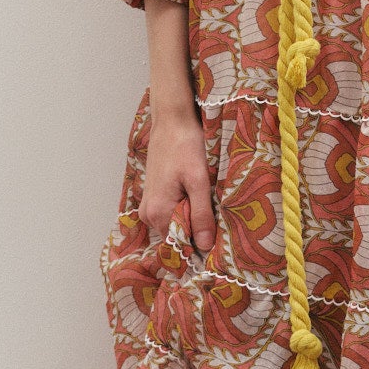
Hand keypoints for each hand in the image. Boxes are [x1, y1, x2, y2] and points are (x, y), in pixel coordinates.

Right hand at [140, 103, 215, 252]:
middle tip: (218, 215)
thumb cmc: (186, 147)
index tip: (219, 236)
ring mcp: (149, 206)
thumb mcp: (199, 181)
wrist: (172, 122)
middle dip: (198, 228)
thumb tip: (204, 246)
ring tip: (208, 201)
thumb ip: (201, 214)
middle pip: (178, 234)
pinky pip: (172, 213)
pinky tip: (198, 195)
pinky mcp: (154, 197)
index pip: (181, 244)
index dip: (201, 241)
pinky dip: (187, 208)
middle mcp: (148, 214)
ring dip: (194, 217)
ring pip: (176, 223)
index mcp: (158, 213)